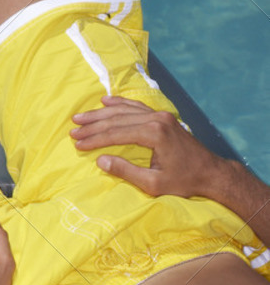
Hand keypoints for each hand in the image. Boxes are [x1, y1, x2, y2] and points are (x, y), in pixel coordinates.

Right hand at [70, 95, 225, 199]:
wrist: (211, 173)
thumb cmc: (184, 181)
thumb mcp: (153, 184)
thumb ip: (125, 171)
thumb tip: (100, 160)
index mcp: (154, 134)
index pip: (116, 133)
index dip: (94, 139)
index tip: (77, 144)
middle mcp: (156, 120)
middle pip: (117, 119)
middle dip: (93, 125)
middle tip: (73, 130)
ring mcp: (161, 116)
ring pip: (124, 110)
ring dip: (101, 114)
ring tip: (81, 117)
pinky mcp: (163, 117)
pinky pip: (137, 106)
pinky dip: (120, 103)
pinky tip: (106, 101)